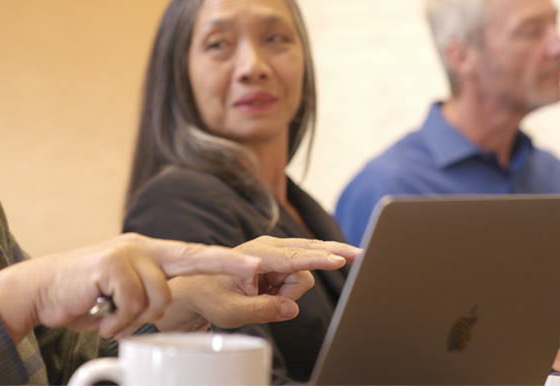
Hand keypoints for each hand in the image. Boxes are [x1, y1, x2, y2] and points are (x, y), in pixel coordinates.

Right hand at [0, 233, 261, 341]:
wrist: (38, 290)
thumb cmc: (82, 297)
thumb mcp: (122, 295)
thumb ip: (147, 295)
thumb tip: (165, 311)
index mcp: (149, 252)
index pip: (196, 255)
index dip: (228, 261)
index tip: (260, 264)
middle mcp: (142, 246)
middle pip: (195, 256)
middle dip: (230, 264)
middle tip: (258, 267)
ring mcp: (127, 252)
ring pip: (159, 297)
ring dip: (135, 319)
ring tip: (112, 318)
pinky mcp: (111, 262)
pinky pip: (133, 303)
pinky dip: (117, 321)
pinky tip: (100, 316)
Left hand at [156, 236, 361, 331]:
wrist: (199, 289)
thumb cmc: (210, 297)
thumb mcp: (231, 311)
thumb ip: (261, 310)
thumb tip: (290, 308)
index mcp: (255, 255)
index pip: (293, 257)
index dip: (318, 259)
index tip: (338, 259)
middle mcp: (269, 248)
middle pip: (309, 252)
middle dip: (332, 254)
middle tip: (361, 254)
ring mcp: (275, 253)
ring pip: (304, 273)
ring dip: (291, 291)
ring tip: (263, 299)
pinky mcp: (280, 262)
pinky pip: (298, 277)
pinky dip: (290, 290)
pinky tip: (271, 293)